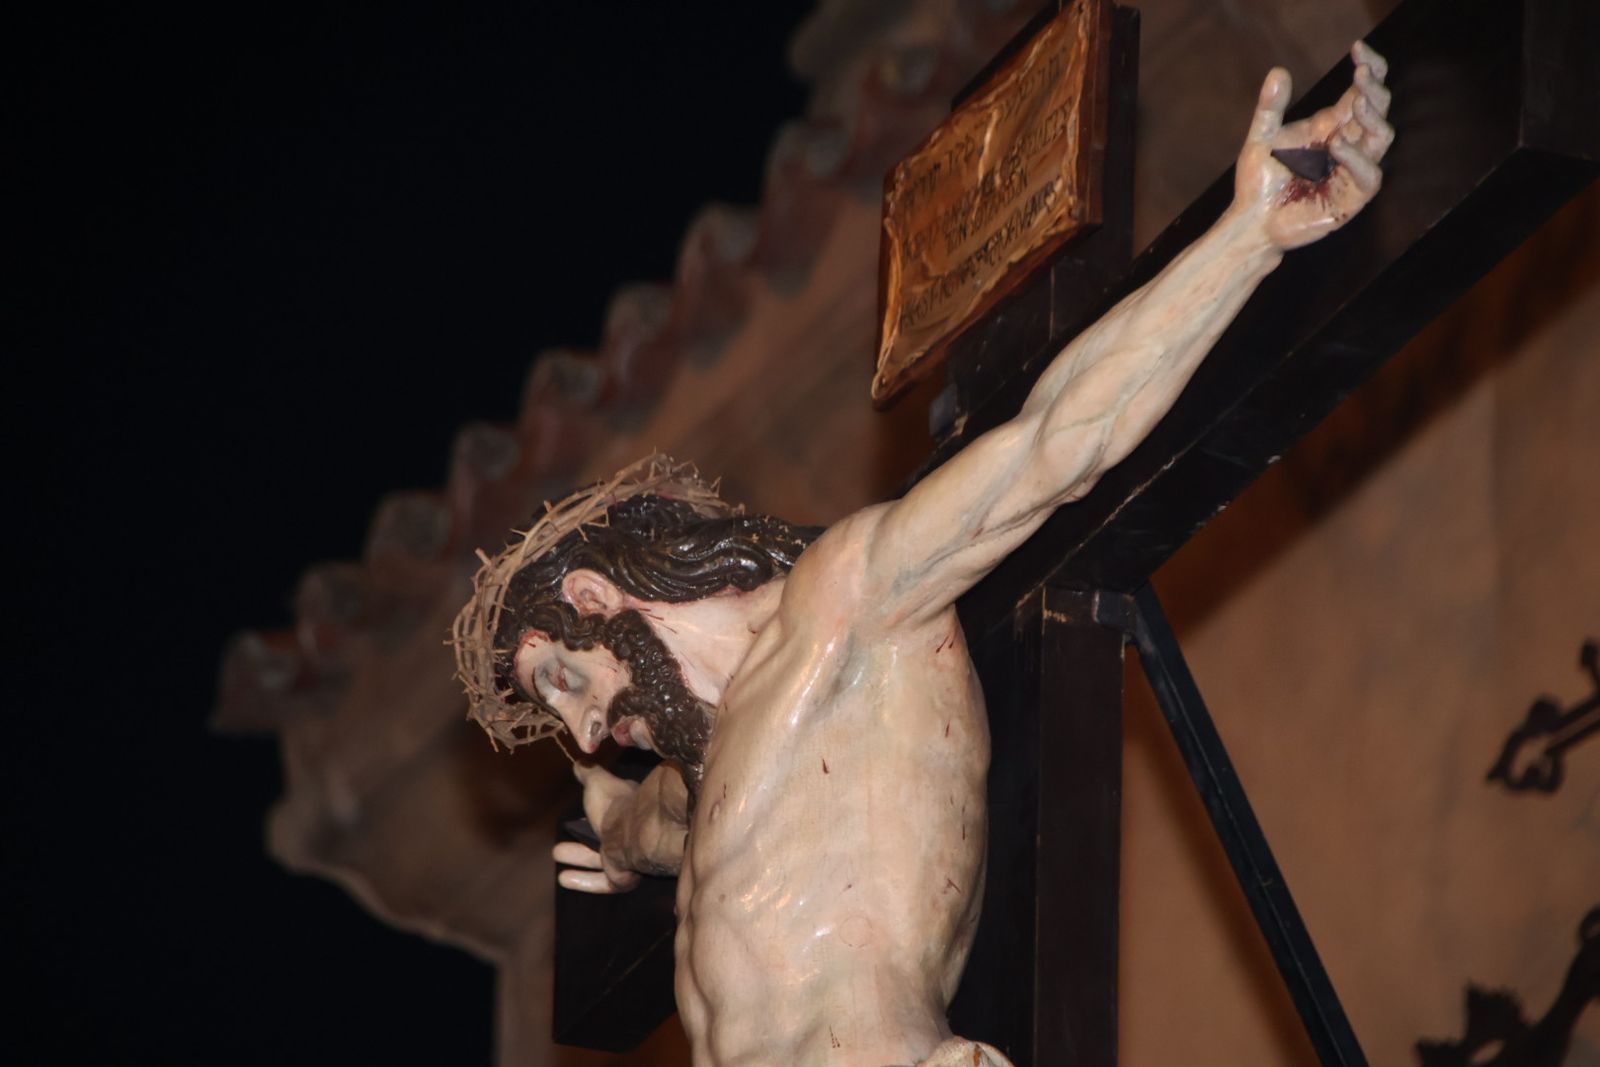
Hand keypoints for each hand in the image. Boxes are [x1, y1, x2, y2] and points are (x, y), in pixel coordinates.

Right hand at [552, 763, 640, 892]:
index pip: (609, 813)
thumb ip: (588, 772)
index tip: (576, 818)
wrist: (634, 833)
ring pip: (600, 861)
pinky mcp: (623, 877)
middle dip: (582, 843)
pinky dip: (584, 881)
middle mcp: (629, 834)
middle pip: (602, 841)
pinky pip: (602, 881)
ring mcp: (627, 857)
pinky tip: (564, 879)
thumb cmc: (615, 804)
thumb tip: (581, 762)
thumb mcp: (597, 781)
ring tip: (557, 855)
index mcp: (627, 810)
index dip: (592, 815)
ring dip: (579, 859)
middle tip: (559, 845)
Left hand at [1234, 41, 1393, 249]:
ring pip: (1381, 139)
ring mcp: (1352, 171)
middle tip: (1362, 72)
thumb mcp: (1261, 138)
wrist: (1252, 221)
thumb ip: (1270, 108)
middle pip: (1378, 110)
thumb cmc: (1260, 182)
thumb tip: (1279, 71)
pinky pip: (1368, 176)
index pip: (1361, 92)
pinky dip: (1356, 160)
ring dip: (1372, 119)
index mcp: (1332, 127)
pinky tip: (1337, 145)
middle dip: (1374, 89)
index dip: (1368, 69)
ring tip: (1357, 102)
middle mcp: (1348, 145)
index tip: (1357, 49)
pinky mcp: (1351, 198)